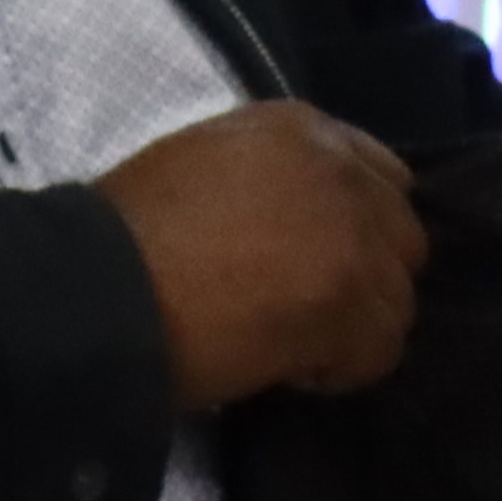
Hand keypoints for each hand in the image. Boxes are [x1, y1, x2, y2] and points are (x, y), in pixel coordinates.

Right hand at [91, 102, 427, 406]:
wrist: (100, 287)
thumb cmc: (129, 233)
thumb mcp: (207, 165)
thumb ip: (273, 180)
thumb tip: (301, 230)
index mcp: (302, 129)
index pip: (382, 181)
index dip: (357, 230)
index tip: (319, 262)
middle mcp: (340, 172)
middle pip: (401, 239)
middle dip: (364, 279)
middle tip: (307, 310)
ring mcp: (353, 236)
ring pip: (396, 301)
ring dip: (351, 330)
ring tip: (291, 345)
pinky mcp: (349, 302)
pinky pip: (380, 352)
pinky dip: (341, 371)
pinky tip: (290, 369)